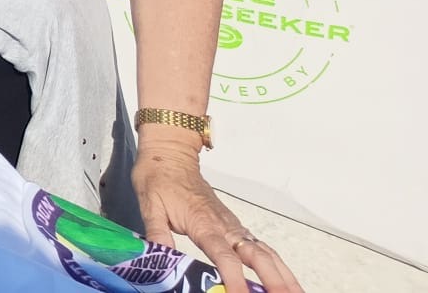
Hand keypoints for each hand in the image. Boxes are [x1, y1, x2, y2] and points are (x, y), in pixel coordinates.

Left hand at [134, 139, 302, 292]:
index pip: (225, 257)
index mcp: (204, 224)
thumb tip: (158, 258)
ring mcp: (233, 226)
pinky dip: (277, 265)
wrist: (171, 154)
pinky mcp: (235, 226)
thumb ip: (157, 232)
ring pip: (266, 253)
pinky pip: (261, 248)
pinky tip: (285, 280)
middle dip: (274, 280)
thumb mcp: (149, 204)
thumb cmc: (159, 178)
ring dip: (283, 275)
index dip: (235, 280)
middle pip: (257, 257)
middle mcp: (225, 226)